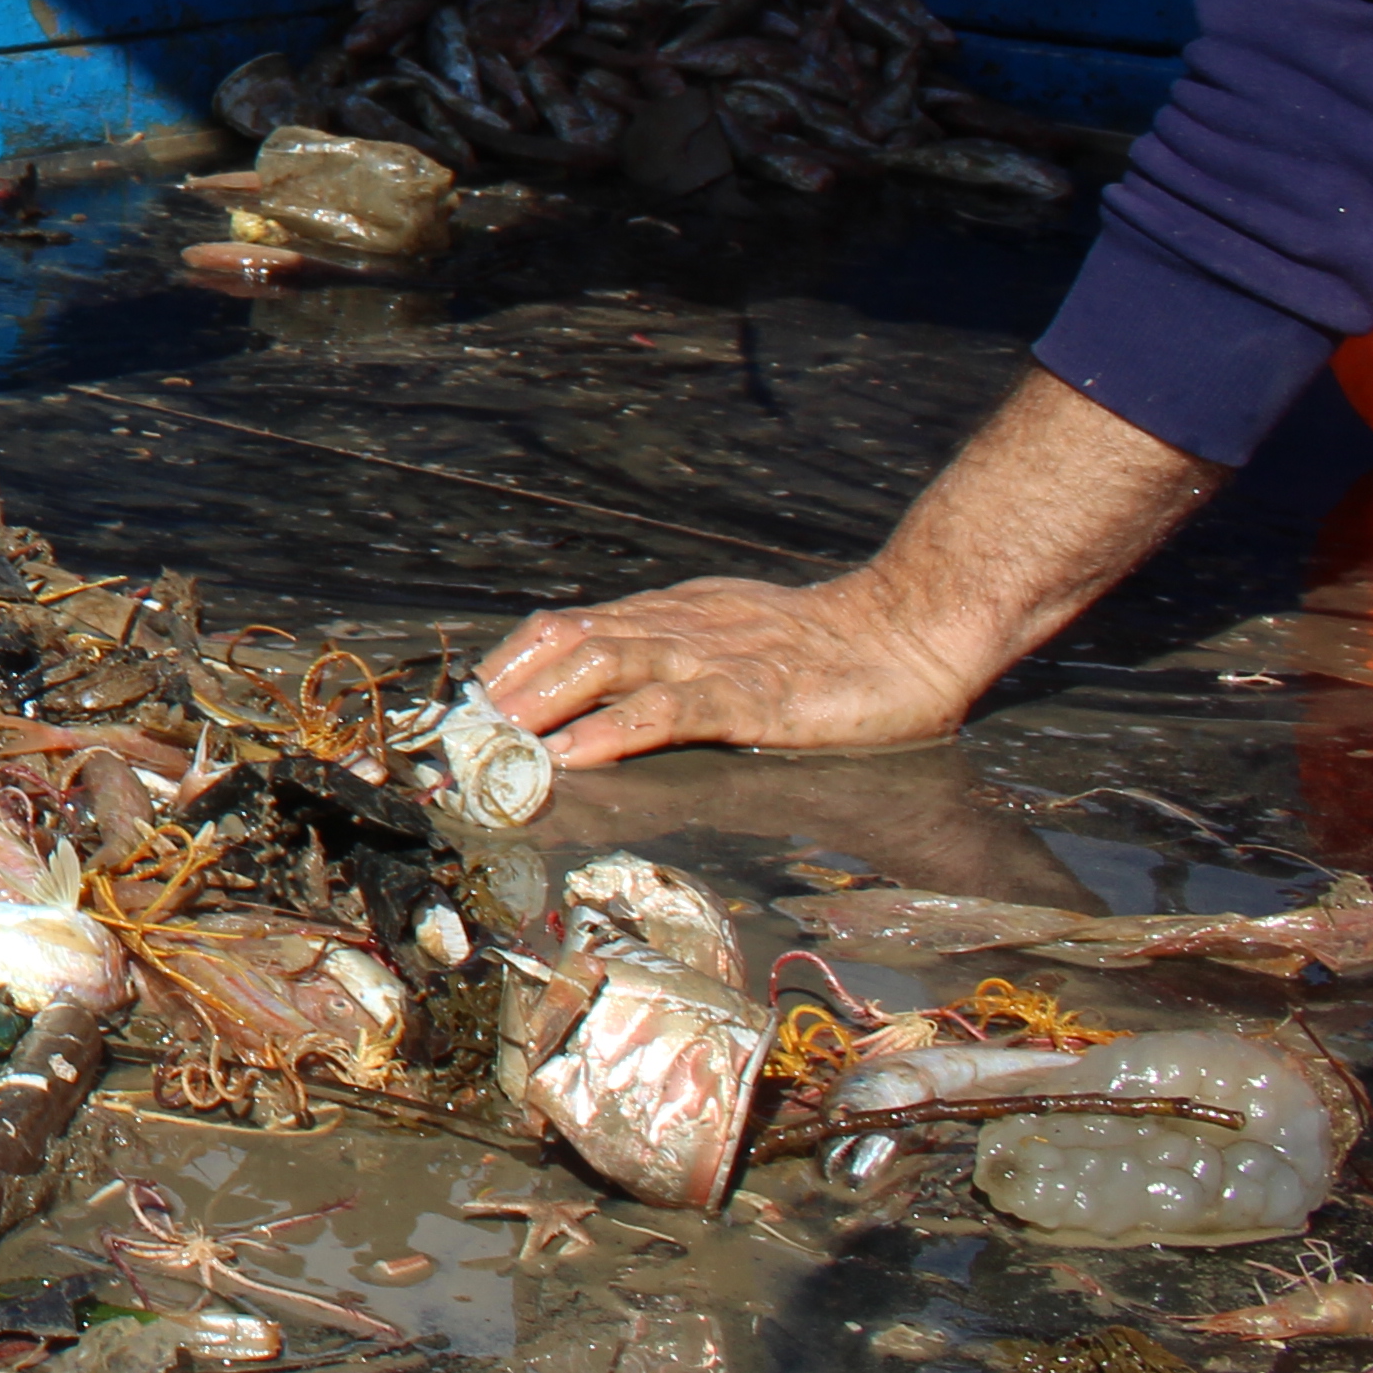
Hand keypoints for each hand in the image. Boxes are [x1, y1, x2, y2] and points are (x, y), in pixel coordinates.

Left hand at [474, 567, 998, 766]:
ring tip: (499, 742)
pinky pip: (668, 710)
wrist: (908, 631)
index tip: (470, 704)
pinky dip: (612, 732)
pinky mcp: (750, 696)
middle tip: (464, 733)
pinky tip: (575, 756)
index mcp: (666, 616)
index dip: (511, 663)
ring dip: (541, 704)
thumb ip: (672, 657)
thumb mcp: (727, 639)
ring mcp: (710, 658)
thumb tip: (603, 690)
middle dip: (508, 687)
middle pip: (567, 641)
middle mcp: (675, 629)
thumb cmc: (820, 647)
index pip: (566, 628)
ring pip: (602, 664)